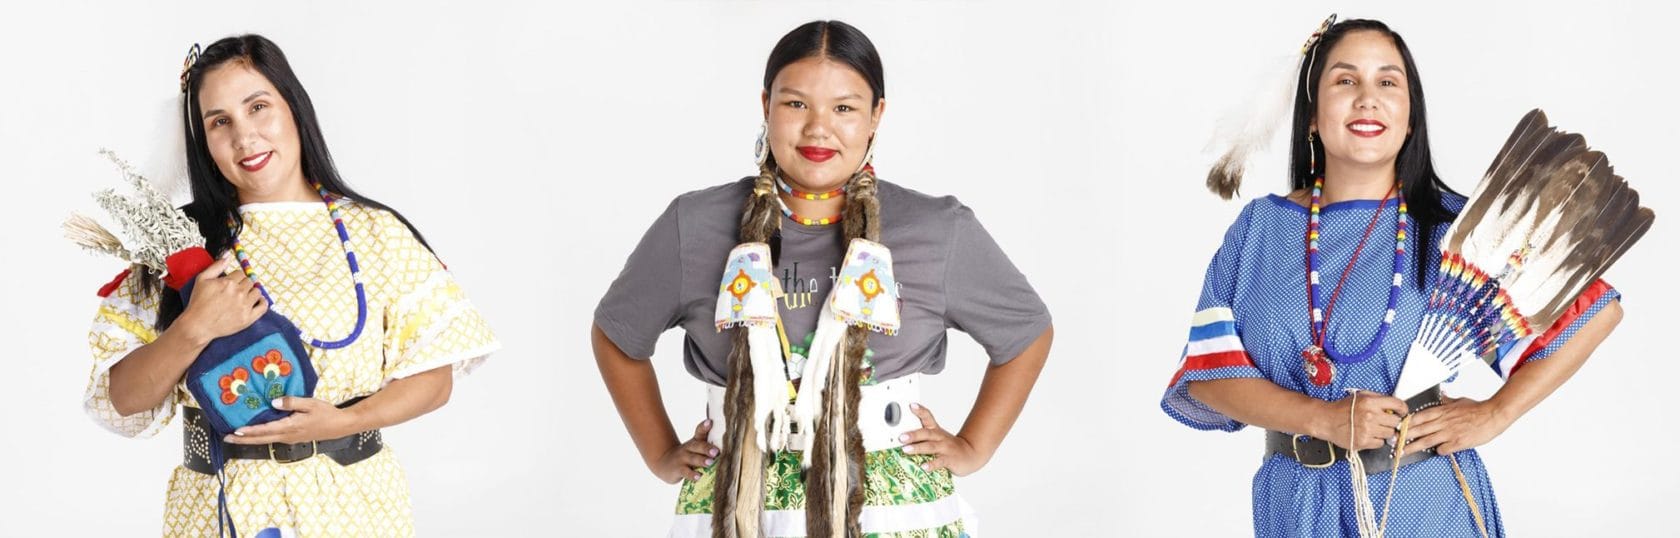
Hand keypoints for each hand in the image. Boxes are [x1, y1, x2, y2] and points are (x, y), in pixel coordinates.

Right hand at [176, 255, 266, 343]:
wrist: (198, 325)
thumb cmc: (198, 302)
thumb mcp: (202, 280)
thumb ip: (216, 266)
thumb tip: (228, 255)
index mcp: (228, 282)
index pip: (240, 274)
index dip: (235, 278)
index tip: (230, 284)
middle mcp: (238, 293)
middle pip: (249, 282)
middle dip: (243, 285)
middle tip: (235, 292)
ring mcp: (244, 306)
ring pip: (257, 292)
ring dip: (252, 293)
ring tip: (243, 297)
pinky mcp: (248, 318)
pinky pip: (263, 306)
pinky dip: (262, 302)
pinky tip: (257, 301)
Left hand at [224, 397, 361, 444]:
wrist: (339, 426)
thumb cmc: (325, 413)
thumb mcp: (310, 404)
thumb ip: (291, 402)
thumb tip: (273, 402)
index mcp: (290, 426)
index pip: (266, 430)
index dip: (250, 431)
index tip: (236, 430)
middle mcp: (287, 435)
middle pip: (261, 439)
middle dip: (243, 439)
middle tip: (226, 437)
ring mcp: (289, 438)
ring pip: (265, 440)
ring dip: (249, 439)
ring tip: (235, 436)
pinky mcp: (291, 437)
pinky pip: (271, 438)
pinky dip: (259, 437)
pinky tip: (254, 433)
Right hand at [652, 419, 717, 483]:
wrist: (664, 463)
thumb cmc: (686, 455)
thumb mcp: (695, 448)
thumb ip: (708, 445)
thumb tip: (727, 446)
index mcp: (695, 442)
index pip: (699, 432)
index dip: (704, 427)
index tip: (710, 422)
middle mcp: (689, 448)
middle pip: (698, 446)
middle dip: (707, 448)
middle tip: (716, 451)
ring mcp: (682, 459)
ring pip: (693, 459)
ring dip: (702, 460)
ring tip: (710, 462)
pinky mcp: (678, 470)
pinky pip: (686, 472)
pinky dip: (692, 475)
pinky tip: (698, 477)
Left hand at [900, 403, 987, 476]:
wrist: (971, 454)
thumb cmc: (948, 446)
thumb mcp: (937, 437)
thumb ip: (921, 437)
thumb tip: (901, 438)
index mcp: (935, 430)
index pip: (928, 417)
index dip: (920, 411)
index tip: (911, 405)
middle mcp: (940, 437)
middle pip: (926, 433)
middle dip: (913, 434)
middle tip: (901, 437)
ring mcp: (945, 448)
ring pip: (931, 447)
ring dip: (918, 448)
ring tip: (906, 450)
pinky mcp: (950, 460)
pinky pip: (940, 462)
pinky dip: (932, 464)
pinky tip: (924, 467)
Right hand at [1313, 390, 1407, 450]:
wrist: (1326, 420)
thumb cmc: (1342, 408)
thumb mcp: (1360, 396)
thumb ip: (1378, 398)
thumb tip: (1395, 406)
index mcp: (1370, 402)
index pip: (1398, 405)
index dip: (1403, 410)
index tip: (1402, 413)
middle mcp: (1370, 416)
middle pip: (1396, 422)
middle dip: (1392, 422)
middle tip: (1385, 422)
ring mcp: (1367, 430)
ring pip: (1390, 434)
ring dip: (1385, 432)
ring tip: (1375, 429)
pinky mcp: (1363, 442)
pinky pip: (1380, 443)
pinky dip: (1376, 441)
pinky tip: (1368, 435)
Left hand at [1402, 396, 1513, 455]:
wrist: (1493, 414)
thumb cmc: (1478, 408)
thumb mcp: (1459, 401)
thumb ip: (1447, 401)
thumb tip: (1442, 396)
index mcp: (1441, 411)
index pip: (1418, 417)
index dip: (1406, 423)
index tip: (1397, 428)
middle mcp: (1442, 422)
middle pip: (1418, 430)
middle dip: (1404, 437)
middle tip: (1392, 442)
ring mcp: (1449, 432)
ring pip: (1426, 441)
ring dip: (1413, 447)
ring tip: (1402, 452)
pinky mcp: (1458, 442)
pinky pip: (1443, 449)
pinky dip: (1437, 451)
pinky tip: (1436, 452)